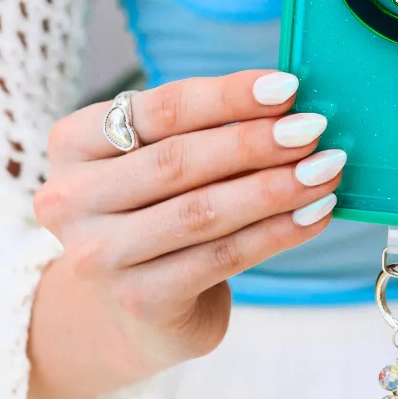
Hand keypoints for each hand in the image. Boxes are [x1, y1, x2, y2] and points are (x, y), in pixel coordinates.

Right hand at [29, 70, 343, 398]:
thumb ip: (206, 132)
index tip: (287, 86)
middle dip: (256, 142)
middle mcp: (71, 199)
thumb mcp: (163, 164)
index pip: (158, 110)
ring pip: (203, 212)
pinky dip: (278, 232)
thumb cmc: (160, 215)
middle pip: (179, 161)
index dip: (227, 96)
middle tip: (314, 129)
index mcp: (72, 144)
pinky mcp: (138, 299)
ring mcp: (98, 256)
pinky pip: (222, 257)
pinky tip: (316, 214)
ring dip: (275, 188)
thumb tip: (289, 104)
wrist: (137, 311)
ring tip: (326, 170)